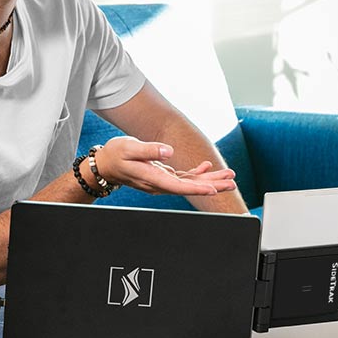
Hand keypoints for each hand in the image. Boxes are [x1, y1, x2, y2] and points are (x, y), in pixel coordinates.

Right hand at [96, 137, 236, 195]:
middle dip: (212, 185)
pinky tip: (207, 166)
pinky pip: (184, 177)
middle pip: (190, 187)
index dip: (196, 188)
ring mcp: (162, 181)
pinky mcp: (163, 176)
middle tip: (231, 183)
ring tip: (229, 177)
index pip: (178, 186)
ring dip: (210, 180)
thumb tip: (169, 151)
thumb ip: (149, 150)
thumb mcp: (129, 148)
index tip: (213, 189)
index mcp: (152, 178)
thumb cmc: (115, 154)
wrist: (106, 164)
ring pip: (190, 183)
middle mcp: (160, 183)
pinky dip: (197, 172)